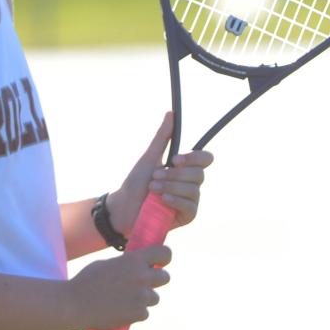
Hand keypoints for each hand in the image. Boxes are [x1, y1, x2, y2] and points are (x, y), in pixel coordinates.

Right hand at [68, 243, 171, 329]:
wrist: (75, 305)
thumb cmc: (86, 282)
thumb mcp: (107, 264)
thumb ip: (125, 264)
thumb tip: (137, 265)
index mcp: (134, 260)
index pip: (165, 253)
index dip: (164, 257)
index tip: (159, 262)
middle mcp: (142, 277)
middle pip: (165, 277)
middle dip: (156, 280)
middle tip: (143, 283)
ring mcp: (142, 297)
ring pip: (155, 298)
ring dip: (144, 299)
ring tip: (125, 300)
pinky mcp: (138, 314)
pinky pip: (144, 313)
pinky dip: (136, 313)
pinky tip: (121, 311)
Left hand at [108, 112, 213, 230]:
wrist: (124, 207)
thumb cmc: (136, 182)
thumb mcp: (149, 157)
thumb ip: (162, 137)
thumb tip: (171, 113)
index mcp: (184, 168)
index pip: (205, 159)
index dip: (195, 158)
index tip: (175, 159)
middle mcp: (190, 183)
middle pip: (199, 174)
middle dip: (174, 175)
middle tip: (155, 176)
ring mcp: (190, 200)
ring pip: (193, 190)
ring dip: (171, 187)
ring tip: (153, 189)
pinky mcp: (187, 216)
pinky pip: (191, 206)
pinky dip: (176, 201)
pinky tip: (163, 200)